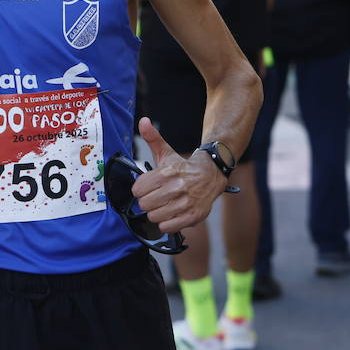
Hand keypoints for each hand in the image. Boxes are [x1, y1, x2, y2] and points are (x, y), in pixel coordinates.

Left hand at [131, 117, 226, 233]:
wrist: (211, 175)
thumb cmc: (183, 167)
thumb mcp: (167, 152)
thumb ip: (152, 137)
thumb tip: (143, 121)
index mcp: (166, 172)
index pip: (138, 190)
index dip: (140, 190)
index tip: (146, 188)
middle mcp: (176, 188)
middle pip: (145, 204)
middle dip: (147, 202)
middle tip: (155, 198)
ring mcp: (185, 203)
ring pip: (155, 217)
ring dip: (157, 213)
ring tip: (164, 205)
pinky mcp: (193, 216)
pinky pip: (168, 227)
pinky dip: (167, 223)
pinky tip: (171, 214)